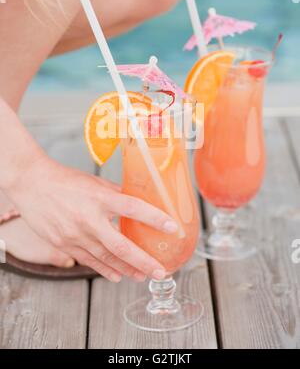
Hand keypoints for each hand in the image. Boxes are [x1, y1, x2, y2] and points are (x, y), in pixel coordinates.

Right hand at [5, 155, 177, 281]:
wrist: (33, 185)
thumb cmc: (65, 180)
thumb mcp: (94, 182)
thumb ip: (116, 194)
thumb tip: (138, 201)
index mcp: (99, 197)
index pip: (133, 208)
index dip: (154, 218)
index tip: (172, 227)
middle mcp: (89, 219)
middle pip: (121, 246)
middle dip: (143, 261)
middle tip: (160, 271)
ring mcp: (75, 235)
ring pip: (106, 258)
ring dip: (127, 269)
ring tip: (143, 276)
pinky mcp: (64, 244)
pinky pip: (89, 261)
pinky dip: (104, 270)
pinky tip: (117, 276)